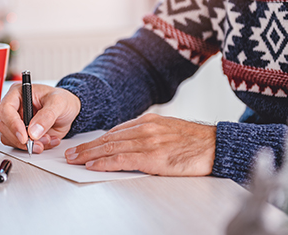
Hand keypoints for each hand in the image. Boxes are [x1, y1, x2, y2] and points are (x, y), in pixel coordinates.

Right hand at [0, 83, 80, 152]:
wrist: (69, 109)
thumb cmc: (62, 100)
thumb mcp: (58, 102)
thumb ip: (47, 116)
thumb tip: (33, 131)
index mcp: (18, 93)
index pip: (6, 109)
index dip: (13, 124)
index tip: (24, 136)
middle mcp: (14, 108)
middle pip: (5, 127)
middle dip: (23, 138)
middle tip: (40, 141)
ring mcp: (17, 122)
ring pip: (11, 139)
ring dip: (29, 144)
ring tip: (48, 139)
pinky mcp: (22, 133)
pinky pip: (20, 146)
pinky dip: (35, 147)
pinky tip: (48, 140)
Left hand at [65, 113, 215, 175]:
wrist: (216, 145)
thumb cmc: (193, 141)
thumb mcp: (167, 130)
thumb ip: (147, 134)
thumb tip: (128, 143)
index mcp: (147, 121)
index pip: (115, 131)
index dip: (97, 140)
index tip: (84, 146)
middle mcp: (144, 128)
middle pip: (108, 138)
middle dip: (87, 147)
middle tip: (71, 153)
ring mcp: (148, 141)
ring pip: (111, 147)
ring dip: (89, 154)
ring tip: (75, 159)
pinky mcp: (153, 156)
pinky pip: (122, 159)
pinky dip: (105, 162)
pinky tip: (93, 165)